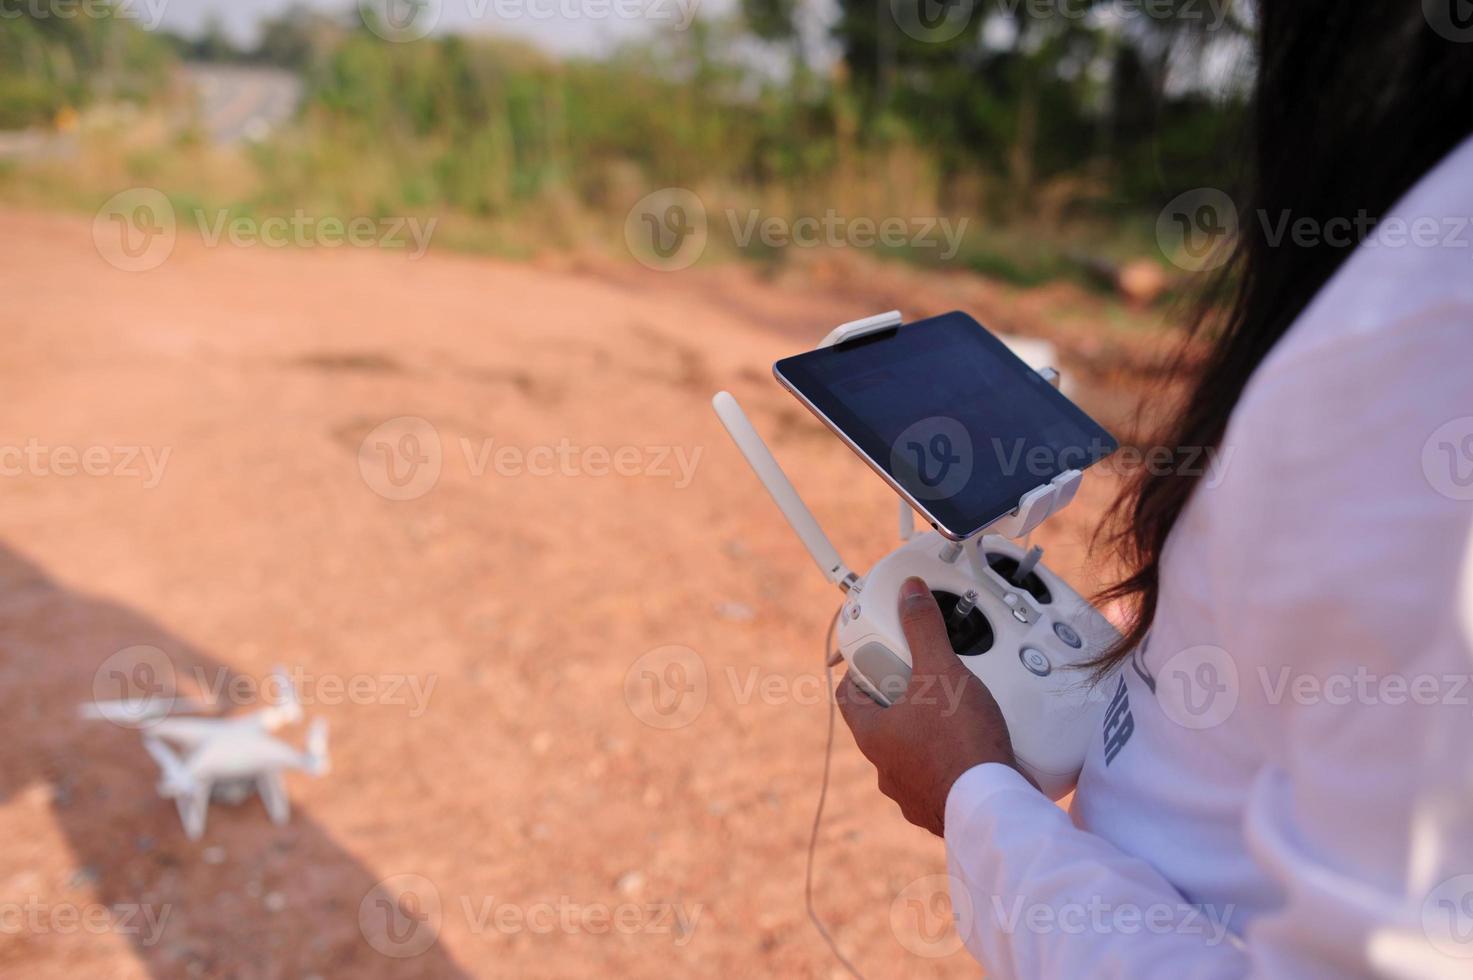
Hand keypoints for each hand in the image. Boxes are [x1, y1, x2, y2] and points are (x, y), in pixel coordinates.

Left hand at [836, 576, 1030, 835]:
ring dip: (925, 734)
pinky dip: (951, 761)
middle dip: (899, 700)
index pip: (849, 696)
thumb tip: (909, 593)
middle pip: (881, 722)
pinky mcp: (940, 806)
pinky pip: (939, 777)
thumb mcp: (939, 671)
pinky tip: (973, 748)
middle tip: (924, 679)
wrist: (992, 805)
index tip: (874, 658)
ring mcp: (911, 791)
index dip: (859, 672)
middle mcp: (886, 767)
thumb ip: (923, 629)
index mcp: (872, 735)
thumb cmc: (958, 743)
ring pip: (910, 752)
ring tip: (954, 713)